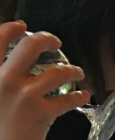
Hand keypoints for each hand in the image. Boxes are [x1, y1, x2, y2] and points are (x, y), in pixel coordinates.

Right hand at [0, 22, 87, 139]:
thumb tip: (6, 74)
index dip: (11, 29)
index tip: (23, 26)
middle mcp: (4, 79)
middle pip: (31, 46)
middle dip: (48, 39)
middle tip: (58, 43)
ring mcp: (25, 95)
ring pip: (58, 72)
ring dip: (72, 70)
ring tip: (78, 73)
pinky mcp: (42, 113)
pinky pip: (68, 100)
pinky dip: (78, 96)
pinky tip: (83, 95)